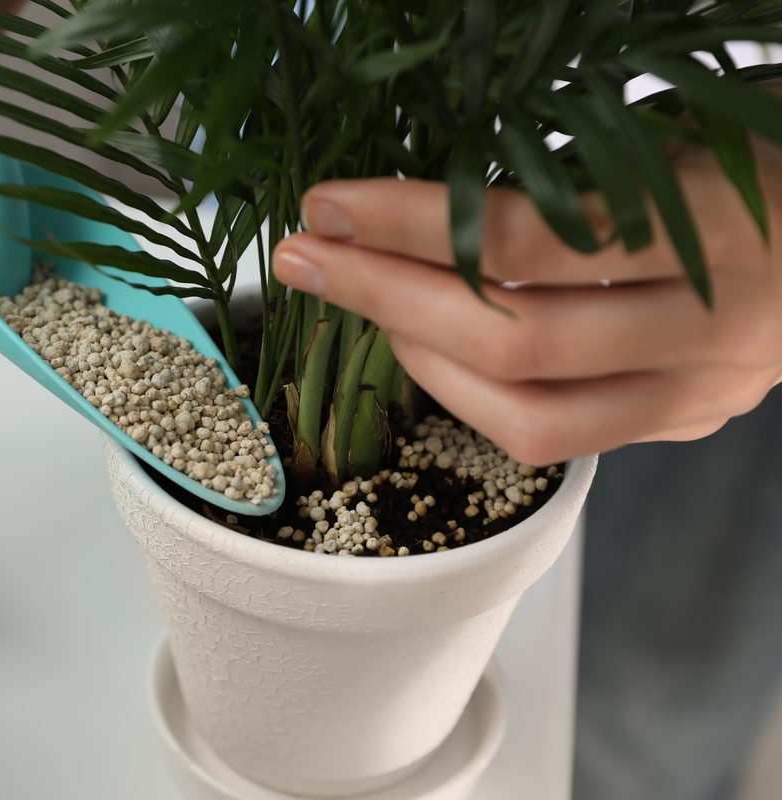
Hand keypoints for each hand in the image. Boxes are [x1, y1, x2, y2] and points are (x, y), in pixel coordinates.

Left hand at [272, 146, 781, 465]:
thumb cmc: (765, 158)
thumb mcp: (678, 136)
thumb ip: (570, 177)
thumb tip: (425, 200)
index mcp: (715, 226)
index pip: (525, 240)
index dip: (411, 226)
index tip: (328, 205)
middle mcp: (711, 325)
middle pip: (511, 341)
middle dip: (385, 298)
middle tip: (309, 259)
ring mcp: (699, 390)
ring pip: (526, 414)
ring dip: (418, 359)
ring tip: (362, 305)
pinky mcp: (684, 422)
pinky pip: (555, 435)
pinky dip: (475, 396)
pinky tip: (430, 349)